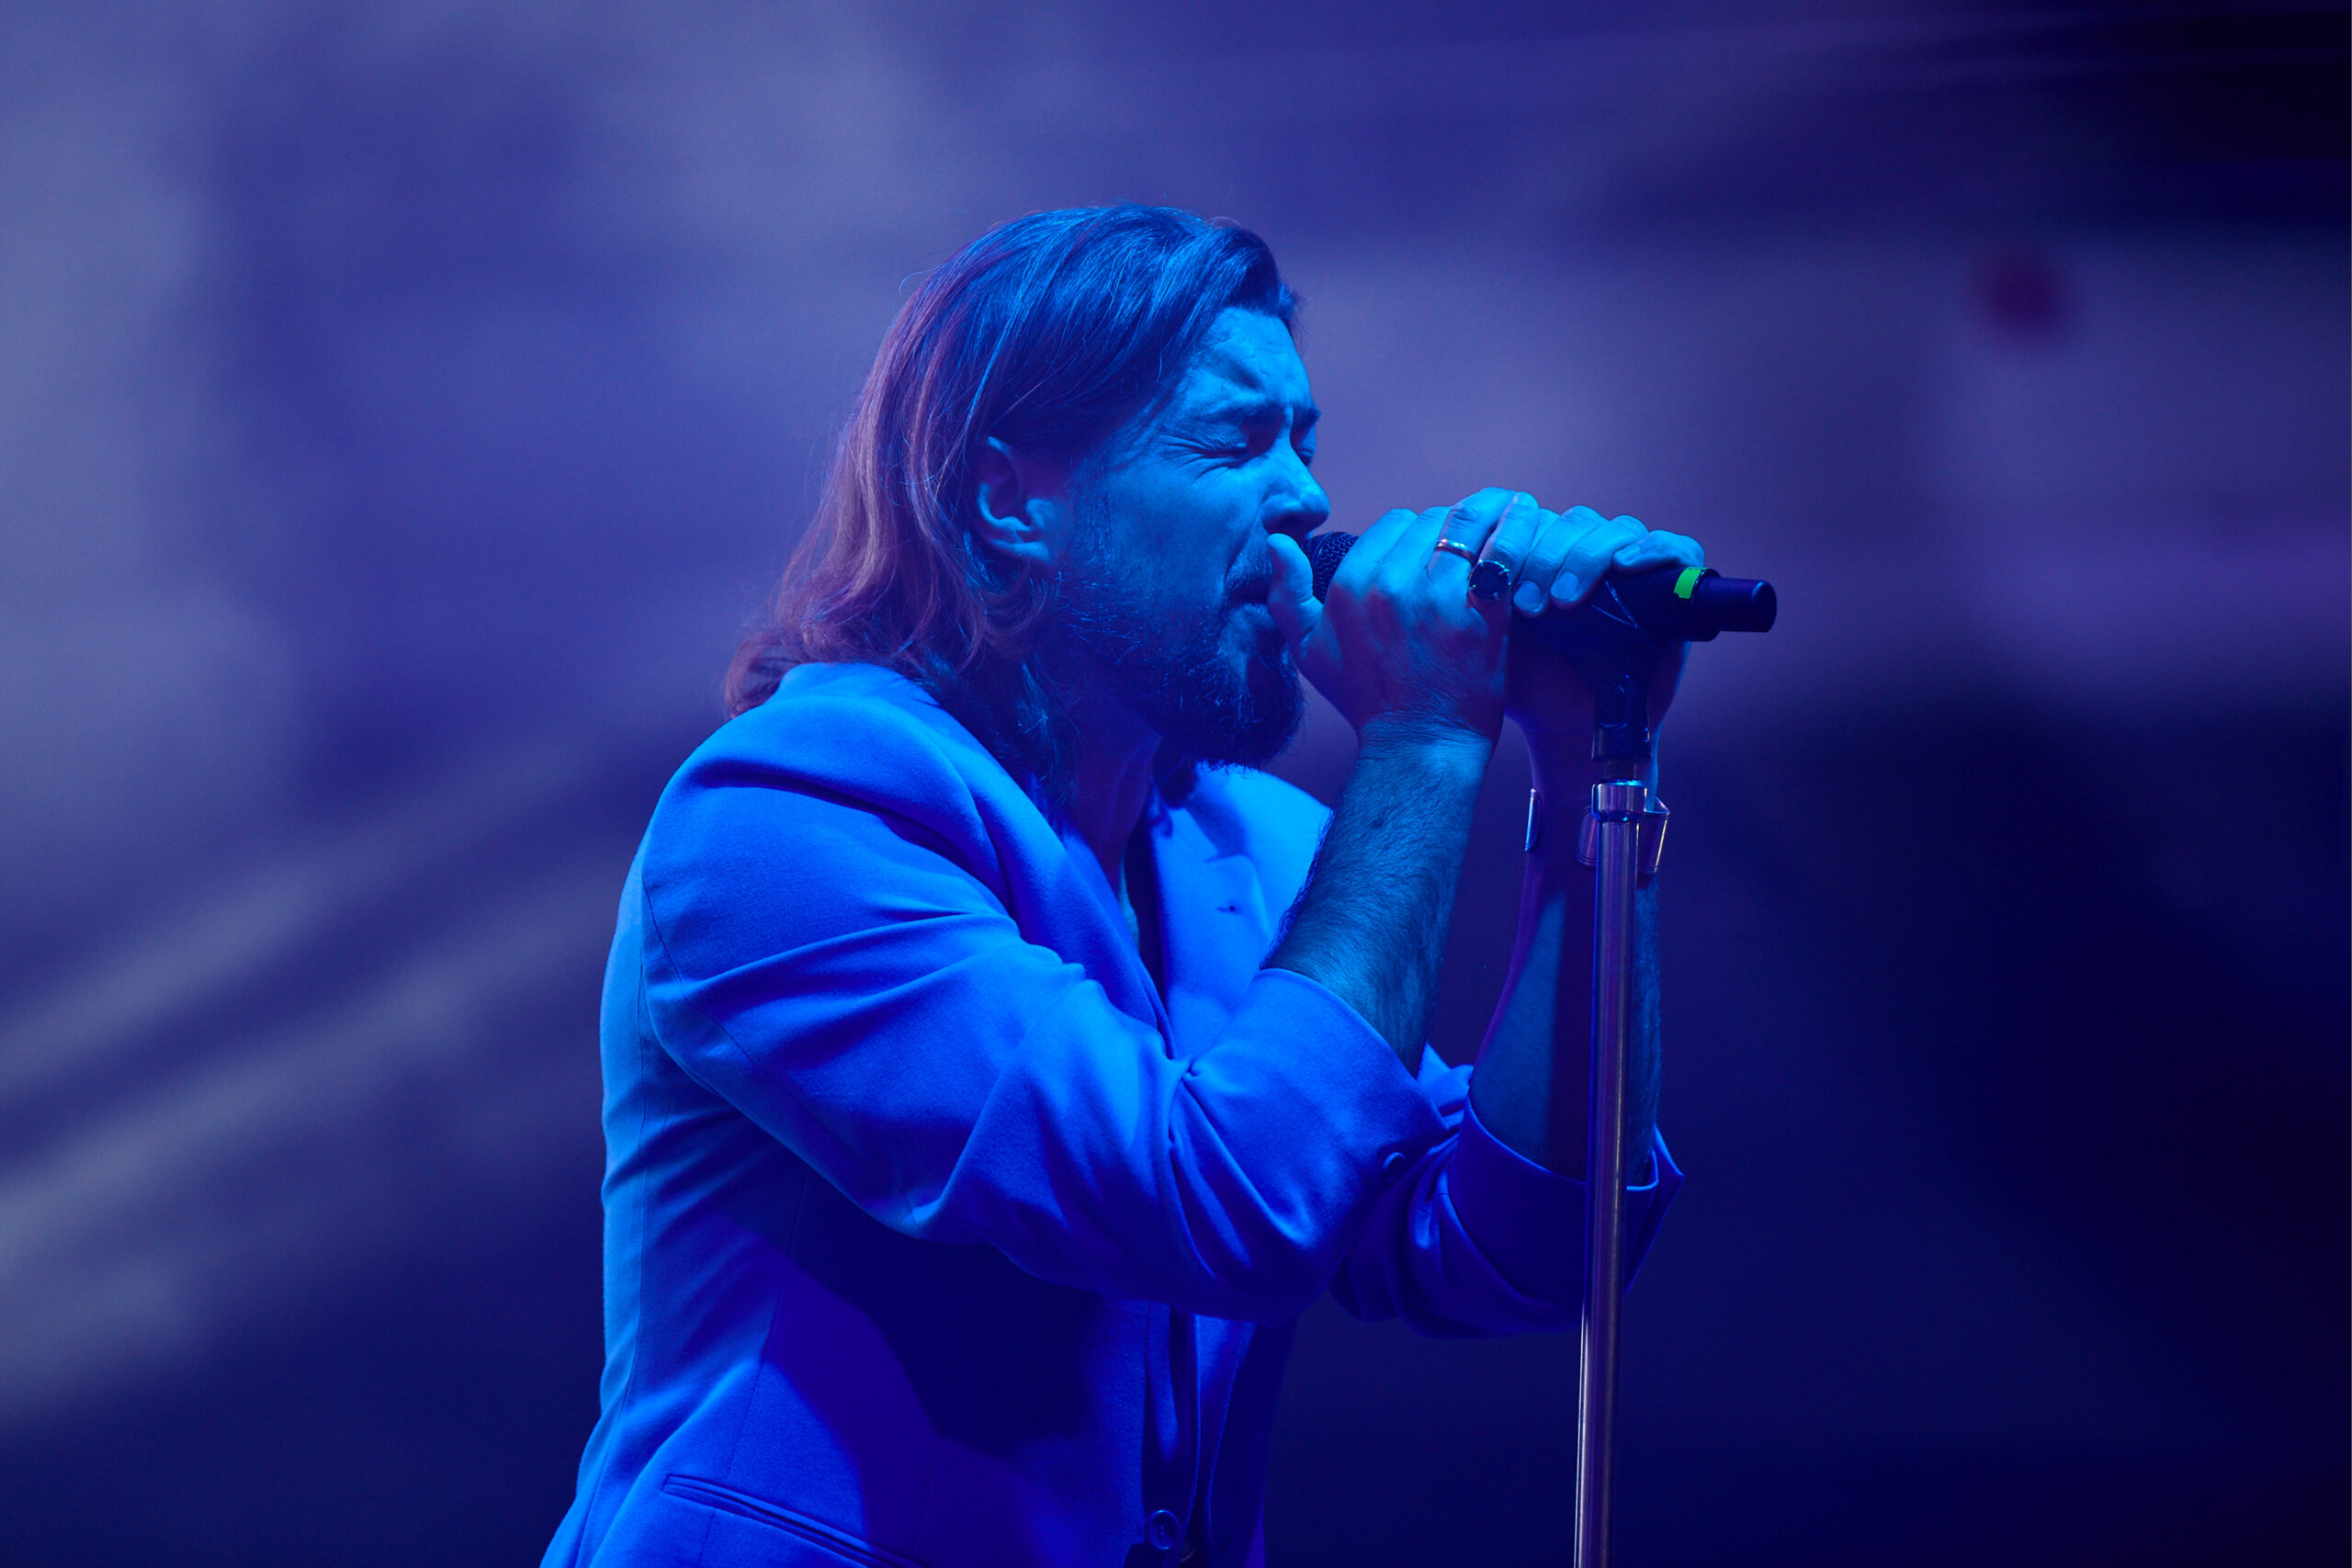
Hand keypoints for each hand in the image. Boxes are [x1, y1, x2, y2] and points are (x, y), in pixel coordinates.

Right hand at [1267, 488, 1522, 748]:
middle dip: (1449, 536)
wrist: (1418, 745)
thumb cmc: (1364, 699)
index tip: (1427, 559)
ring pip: (1469, 530)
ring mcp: (1439, 598)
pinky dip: (1513, 545)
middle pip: (1433, 522)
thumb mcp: (1309, 651)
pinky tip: (1523, 548)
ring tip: (1499, 541)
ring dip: (1485, 534)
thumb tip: (1277, 540)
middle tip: (1464, 558)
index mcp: (1350, 586)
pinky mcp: (1482, 612)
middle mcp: (1391, 585)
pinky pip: (1502, 554)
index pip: (1395, 523)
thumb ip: (1287, 594)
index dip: (1413, 538)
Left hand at [1478, 504, 1704, 744]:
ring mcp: (1633, 570)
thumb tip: (1431, 534)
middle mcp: (1590, 556)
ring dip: (1587, 557)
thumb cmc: (1523, 681)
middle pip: (1574, 521)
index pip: (1539, 516)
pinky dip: (1653, 549)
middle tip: (1527, 604)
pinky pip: (1676, 549)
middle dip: (1546, 556)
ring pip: (1616, 530)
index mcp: (1548, 555)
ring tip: (1563, 601)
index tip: (1493, 581)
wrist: (1563, 728)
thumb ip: (1470, 586)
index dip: (1516, 538)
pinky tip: (1625, 566)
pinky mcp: (1673, 589)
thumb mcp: (1487, 631)